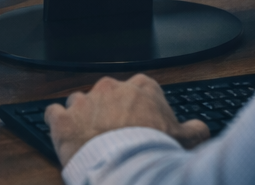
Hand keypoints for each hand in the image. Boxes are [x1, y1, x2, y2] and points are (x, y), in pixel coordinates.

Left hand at [45, 75, 209, 165]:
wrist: (126, 166)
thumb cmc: (154, 151)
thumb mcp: (184, 140)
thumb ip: (193, 130)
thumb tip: (200, 129)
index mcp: (141, 87)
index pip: (139, 90)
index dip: (139, 109)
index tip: (141, 124)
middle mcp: (111, 87)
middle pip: (108, 95)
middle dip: (110, 112)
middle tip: (116, 135)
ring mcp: (84, 101)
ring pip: (80, 102)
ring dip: (84, 117)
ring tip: (90, 138)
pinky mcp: (63, 119)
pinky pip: (54, 114)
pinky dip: (58, 123)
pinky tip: (65, 135)